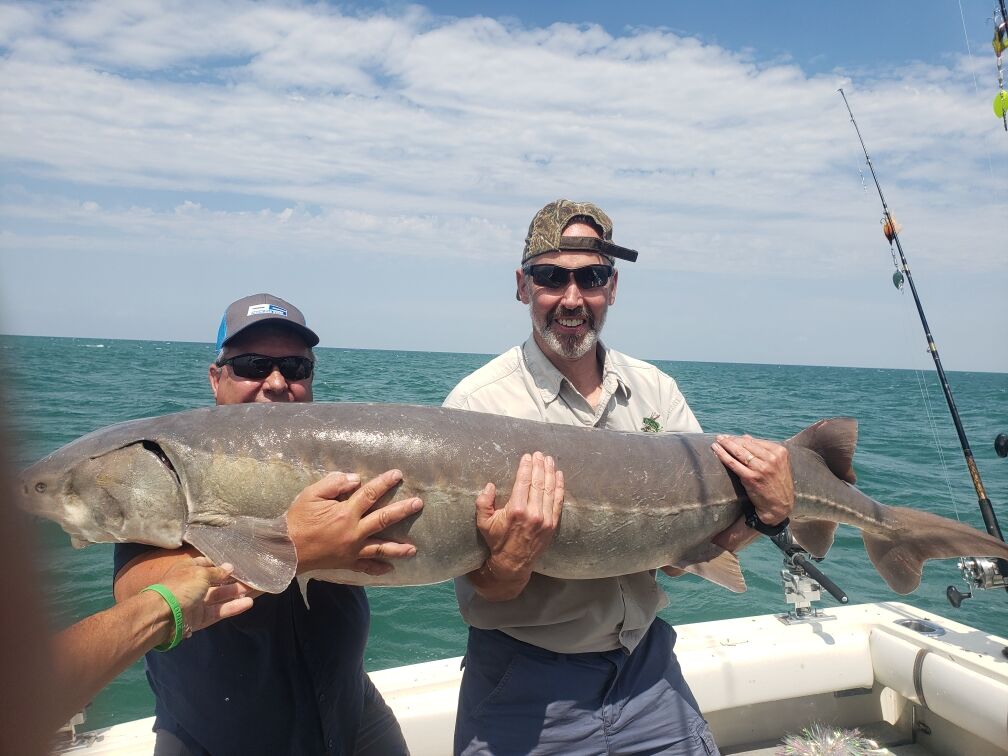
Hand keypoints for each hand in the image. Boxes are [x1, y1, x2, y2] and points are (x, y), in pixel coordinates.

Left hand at [159, 557, 253, 637]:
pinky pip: (218, 611)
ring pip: (219, 597)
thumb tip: (230, 567)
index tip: (238, 564)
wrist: (163, 615)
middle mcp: (193, 585)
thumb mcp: (201, 573)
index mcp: (189, 570)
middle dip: (232, 580)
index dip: (221, 564)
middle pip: (216, 582)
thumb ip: (217, 572)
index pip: (207, 564)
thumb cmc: (182, 587)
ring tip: (253, 589)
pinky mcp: (200, 618)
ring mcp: (197, 602)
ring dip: (235, 593)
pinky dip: (232, 607)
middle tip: (251, 578)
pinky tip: (247, 603)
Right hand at [287, 470, 422, 574]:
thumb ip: (334, 483)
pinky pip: (365, 567)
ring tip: (413, 549)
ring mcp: (352, 549)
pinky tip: (390, 569)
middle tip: (419, 504)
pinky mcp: (346, 562)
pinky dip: (377, 569)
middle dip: (403, 510)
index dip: (385, 483)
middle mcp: (354, 532)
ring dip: (398, 548)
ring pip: (380, 548)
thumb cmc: (297, 519)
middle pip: (384, 519)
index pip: (371, 494)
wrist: (284, 550)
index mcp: (346, 513)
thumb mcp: (311, 494)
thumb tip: (356, 480)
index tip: (398, 475)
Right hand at [476, 452, 563, 588]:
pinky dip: (559, 487)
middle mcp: (533, 513)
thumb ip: (483, 503)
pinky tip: (559, 476)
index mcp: (516, 510)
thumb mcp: (483, 523)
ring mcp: (545, 519)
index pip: (523, 482)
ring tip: (549, 460)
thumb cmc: (497, 540)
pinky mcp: (552, 524)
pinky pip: (558, 502)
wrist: (512, 563)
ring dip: (550, 472)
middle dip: (539, 466)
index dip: (526, 467)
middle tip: (539, 454)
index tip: (527, 456)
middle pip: (538, 483)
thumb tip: (490, 486)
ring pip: (550, 490)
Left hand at [709, 434, 794, 550]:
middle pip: (747, 445)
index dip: (741, 439)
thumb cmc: (776, 484)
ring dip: (725, 445)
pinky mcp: (751, 478)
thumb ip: (762, 450)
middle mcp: (772, 459)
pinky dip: (723, 455)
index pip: (756, 441)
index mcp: (780, 452)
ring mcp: (762, 468)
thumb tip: (745, 437)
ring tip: (717, 441)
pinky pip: (733, 463)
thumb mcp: (777, 464)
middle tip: (720, 437)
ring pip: (739, 452)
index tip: (730, 437)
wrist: (779, 506)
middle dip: (732, 440)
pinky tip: (716, 450)